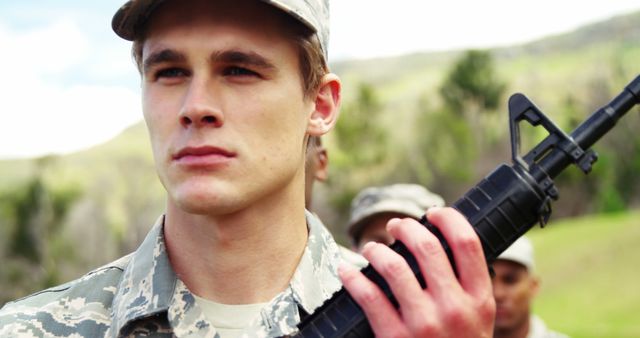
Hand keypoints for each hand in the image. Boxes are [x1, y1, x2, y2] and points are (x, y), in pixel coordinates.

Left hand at [339, 207, 494, 337]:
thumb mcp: (479, 322)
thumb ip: (467, 287)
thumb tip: (441, 245)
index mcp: (481, 300)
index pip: (467, 242)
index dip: (448, 219)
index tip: (434, 213)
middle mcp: (454, 308)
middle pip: (426, 246)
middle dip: (406, 227)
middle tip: (396, 226)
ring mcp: (424, 324)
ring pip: (394, 266)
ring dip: (377, 250)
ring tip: (372, 249)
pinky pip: (369, 296)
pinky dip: (353, 278)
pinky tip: (346, 272)